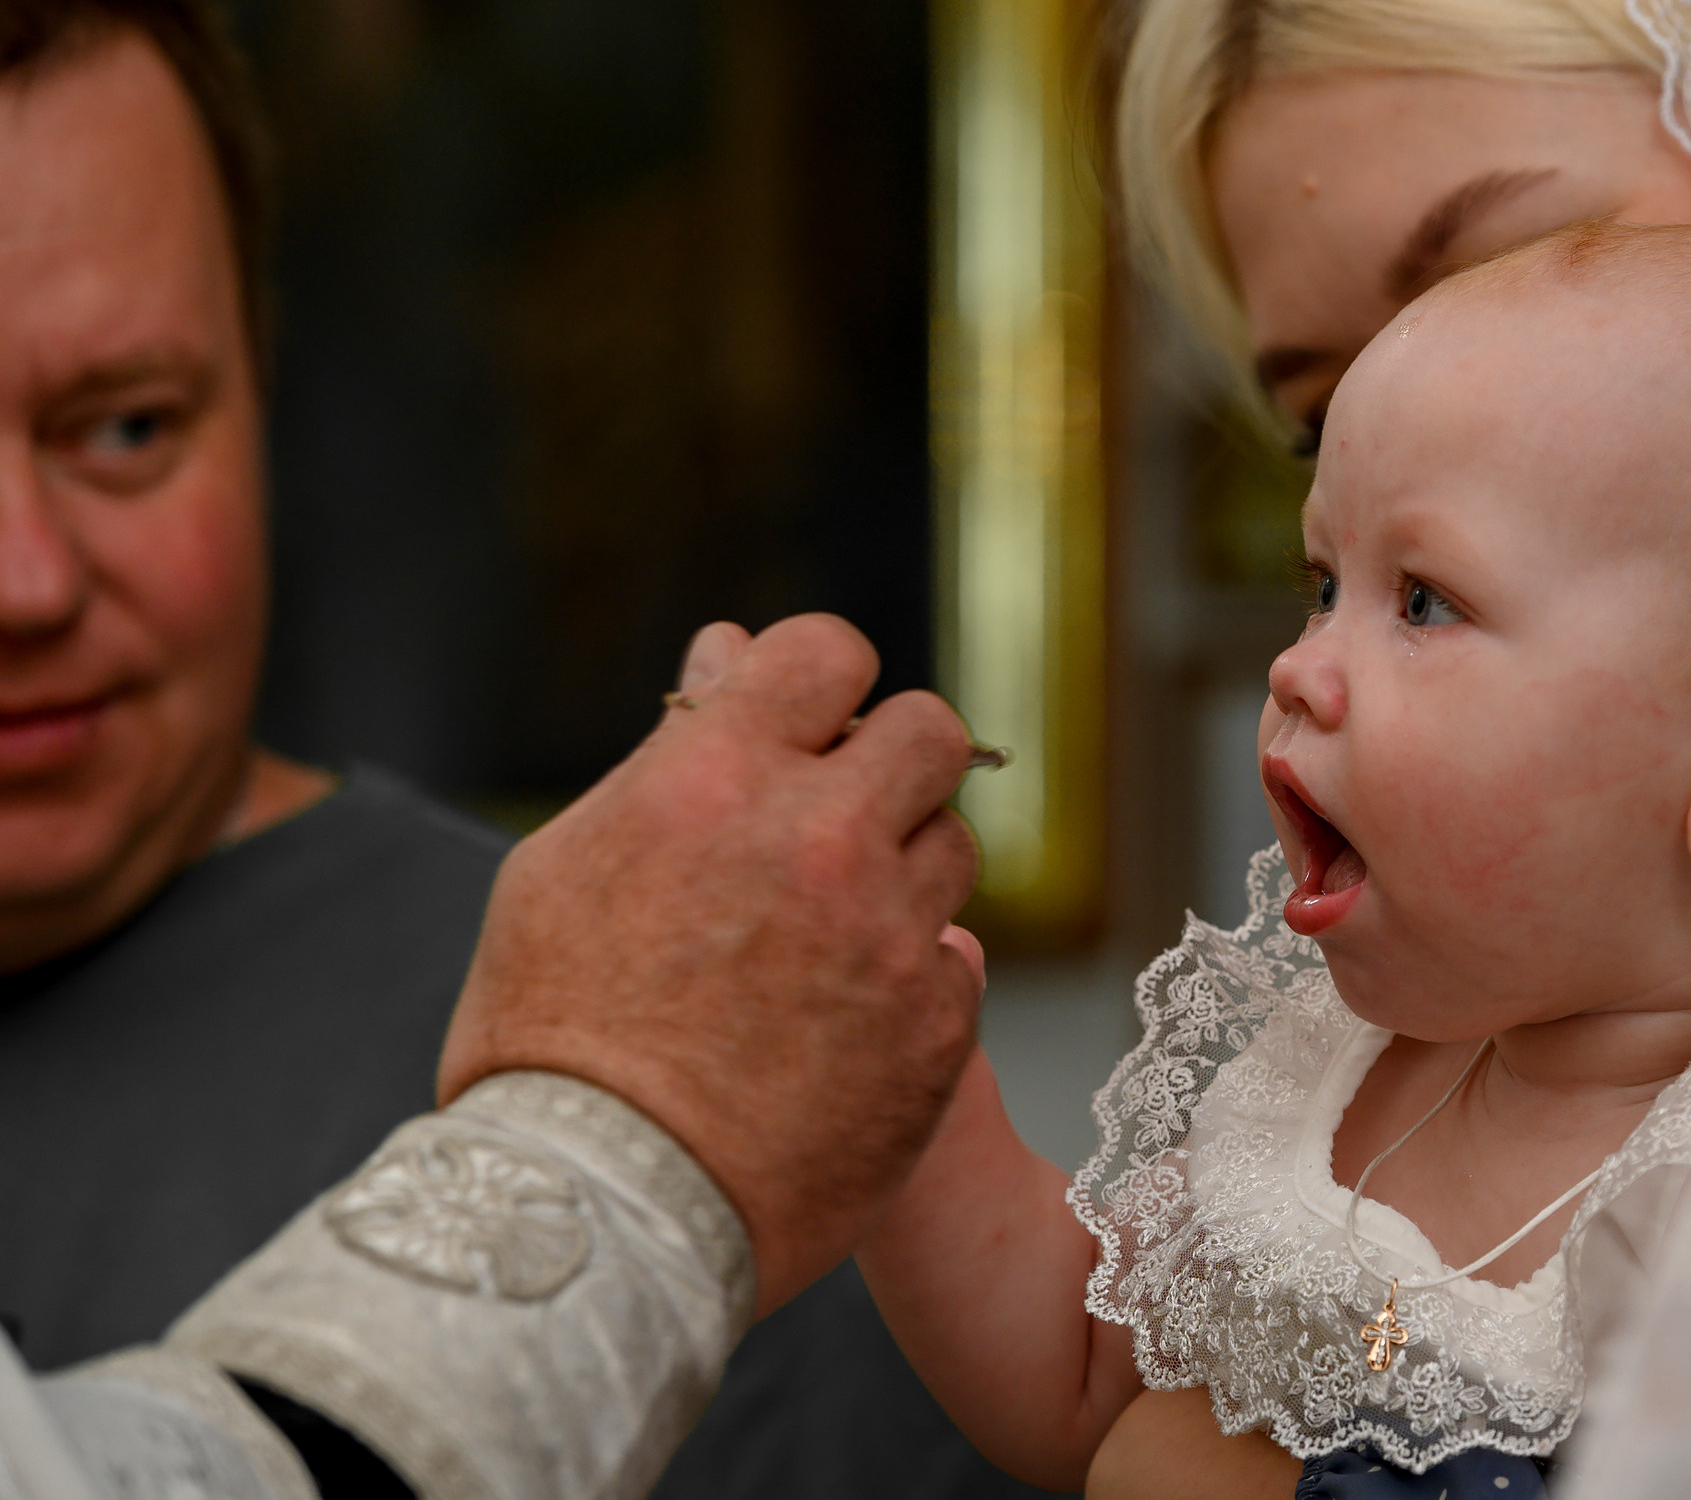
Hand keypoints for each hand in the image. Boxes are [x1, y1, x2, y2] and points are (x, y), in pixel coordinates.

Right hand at [437, 614, 982, 1313]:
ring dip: (903, 874)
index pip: (829, 652)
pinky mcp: (938, 1028)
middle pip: (931, 733)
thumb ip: (670, 754)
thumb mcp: (564, 870)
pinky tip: (841, 1026)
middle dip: (894, 761)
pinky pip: (958, 961)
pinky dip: (911, 981)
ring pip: (952, 847)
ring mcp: (891, 936)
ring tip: (824, 940)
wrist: (598, 1217)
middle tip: (848, 816)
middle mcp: (822, 840)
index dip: (822, 682)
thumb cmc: (553, 1043)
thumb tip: (727, 655)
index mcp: (717, 778)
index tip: (811, 719)